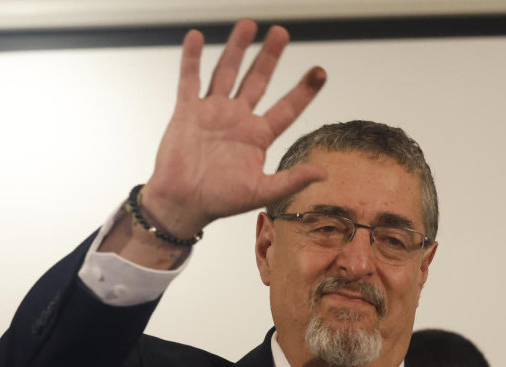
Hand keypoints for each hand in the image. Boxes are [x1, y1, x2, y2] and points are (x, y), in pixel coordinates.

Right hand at [142, 19, 327, 237]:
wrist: (181, 204)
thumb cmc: (219, 202)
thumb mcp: (261, 193)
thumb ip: (291, 180)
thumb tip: (324, 173)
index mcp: (258, 136)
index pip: (287, 107)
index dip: (304, 90)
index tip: (320, 70)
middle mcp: (237, 119)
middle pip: (257, 80)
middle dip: (270, 56)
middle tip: (281, 32)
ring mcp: (212, 112)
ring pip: (226, 72)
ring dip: (236, 48)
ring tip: (248, 24)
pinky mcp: (187, 112)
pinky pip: (189, 80)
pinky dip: (191, 59)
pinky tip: (196, 37)